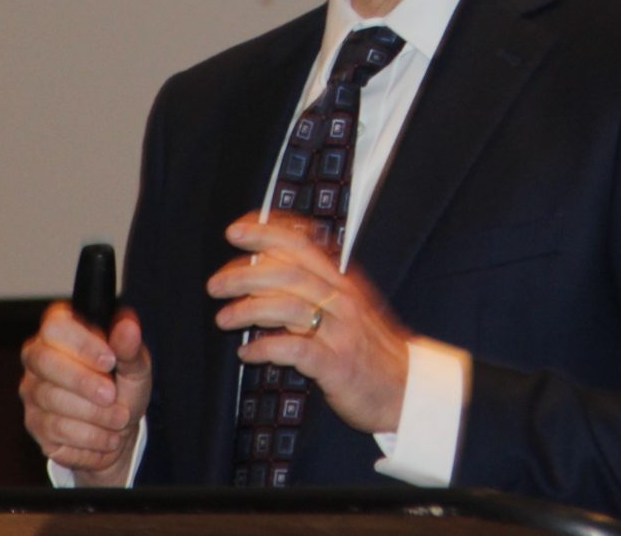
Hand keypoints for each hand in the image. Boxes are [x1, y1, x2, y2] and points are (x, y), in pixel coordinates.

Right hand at [18, 301, 150, 484]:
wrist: (118, 428)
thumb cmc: (123, 387)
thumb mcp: (135, 366)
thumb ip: (130, 347)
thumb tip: (128, 326)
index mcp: (61, 331)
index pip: (55, 326)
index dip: (81, 343)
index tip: (110, 361)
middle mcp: (38, 356)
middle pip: (45, 361)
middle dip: (83, 381)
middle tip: (112, 395)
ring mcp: (32, 391)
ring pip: (52, 399)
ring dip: (93, 414)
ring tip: (119, 419)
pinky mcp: (34, 424)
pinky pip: (55, 430)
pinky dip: (89, 436)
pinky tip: (106, 436)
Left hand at [208, 213, 412, 434]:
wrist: (405, 389)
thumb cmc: (368, 347)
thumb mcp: (346, 306)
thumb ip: (313, 285)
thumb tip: (267, 265)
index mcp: (342, 282)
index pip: (302, 245)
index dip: (267, 233)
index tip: (236, 231)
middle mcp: (343, 300)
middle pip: (288, 274)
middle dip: (245, 274)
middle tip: (216, 284)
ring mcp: (341, 332)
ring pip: (289, 307)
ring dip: (249, 310)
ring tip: (224, 318)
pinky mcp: (337, 365)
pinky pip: (296, 349)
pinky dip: (266, 348)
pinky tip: (248, 353)